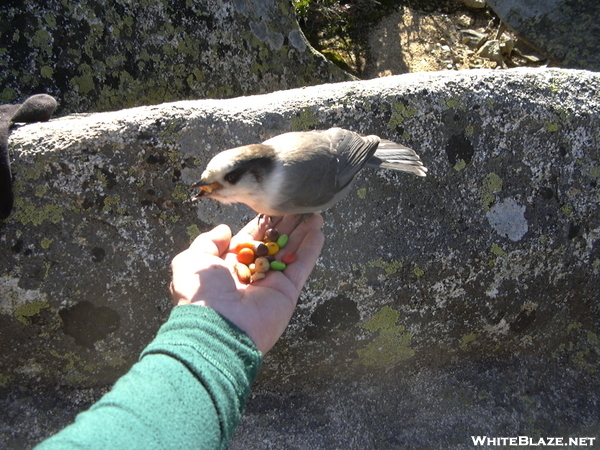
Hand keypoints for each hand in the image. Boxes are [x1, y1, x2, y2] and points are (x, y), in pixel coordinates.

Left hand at [170, 214, 324, 353]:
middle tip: (298, 207)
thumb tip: (224, 230)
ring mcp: (270, 283)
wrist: (218, 328)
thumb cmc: (202, 294)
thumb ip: (208, 241)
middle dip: (285, 226)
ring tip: (314, 214)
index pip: (250, 239)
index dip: (262, 224)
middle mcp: (250, 273)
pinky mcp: (287, 292)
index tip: (274, 208)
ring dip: (302, 233)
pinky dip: (310, 250)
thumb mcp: (192, 260)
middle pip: (273, 243)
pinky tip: (318, 231)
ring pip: (289, 252)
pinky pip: (300, 266)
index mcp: (228, 265)